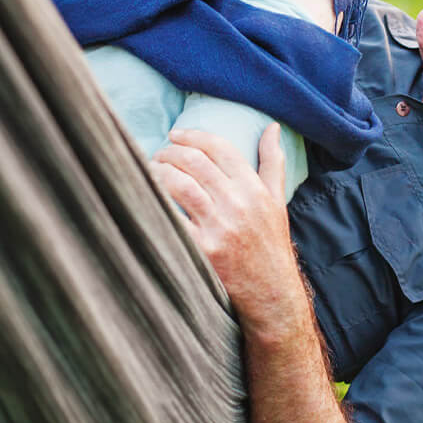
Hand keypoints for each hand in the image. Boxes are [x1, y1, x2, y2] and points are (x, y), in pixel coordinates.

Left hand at [150, 124, 303, 335]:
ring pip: (180, 184)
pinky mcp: (202, 250)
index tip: (175, 135)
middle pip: (195, 162)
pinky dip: (155, 203)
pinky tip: (145, 197)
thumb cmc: (271, 245)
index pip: (219, 148)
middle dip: (169, 152)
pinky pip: (172, 219)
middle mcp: (238, 203)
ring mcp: (219, 227)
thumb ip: (273, 162)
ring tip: (148, 171)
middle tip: (158, 155)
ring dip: (158, 172)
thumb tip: (272, 128)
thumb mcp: (277, 201)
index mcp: (255, 189)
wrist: (271, 295)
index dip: (193, 136)